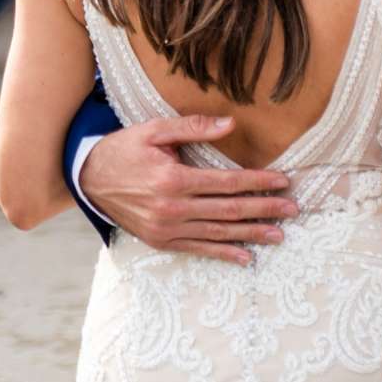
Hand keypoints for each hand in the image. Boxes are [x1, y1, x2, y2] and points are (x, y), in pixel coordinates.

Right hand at [81, 117, 298, 265]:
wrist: (88, 180)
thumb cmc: (124, 150)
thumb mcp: (153, 130)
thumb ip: (193, 128)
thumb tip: (231, 125)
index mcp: (174, 180)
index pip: (227, 182)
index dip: (258, 182)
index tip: (283, 181)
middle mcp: (172, 208)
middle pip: (229, 210)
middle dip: (264, 209)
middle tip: (292, 209)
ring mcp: (167, 229)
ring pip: (219, 233)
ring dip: (251, 234)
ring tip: (278, 235)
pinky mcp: (161, 241)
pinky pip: (199, 249)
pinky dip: (224, 254)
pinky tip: (246, 256)